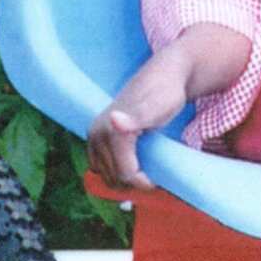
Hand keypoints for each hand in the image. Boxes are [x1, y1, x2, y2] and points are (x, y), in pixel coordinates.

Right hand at [88, 55, 190, 189]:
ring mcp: (94, 135)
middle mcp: (97, 133)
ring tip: (146, 173)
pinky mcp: (96, 137)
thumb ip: (136, 117)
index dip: (144, 182)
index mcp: (111, 131)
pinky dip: (116, 173)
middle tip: (156, 176)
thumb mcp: (156, 108)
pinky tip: (134, 167)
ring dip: (125, 180)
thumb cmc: (166, 94)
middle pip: (114, 177)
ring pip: (106, 175)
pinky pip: (101, 166)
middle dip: (134, 183)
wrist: (164, 77)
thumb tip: (115, 121)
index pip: (125, 174)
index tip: (161, 179)